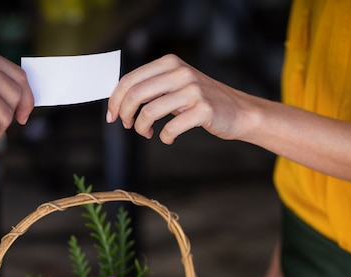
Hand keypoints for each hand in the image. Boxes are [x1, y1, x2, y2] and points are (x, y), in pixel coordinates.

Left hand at [106, 54, 254, 143]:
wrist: (238, 111)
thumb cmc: (201, 102)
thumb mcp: (176, 86)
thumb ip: (152, 87)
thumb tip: (118, 100)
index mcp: (170, 63)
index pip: (130, 80)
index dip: (115, 100)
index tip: (111, 116)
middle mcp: (181, 73)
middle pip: (136, 95)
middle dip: (125, 114)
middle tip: (127, 126)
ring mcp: (193, 90)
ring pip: (149, 112)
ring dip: (141, 128)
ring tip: (146, 133)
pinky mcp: (203, 110)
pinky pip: (170, 128)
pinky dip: (164, 137)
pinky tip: (167, 138)